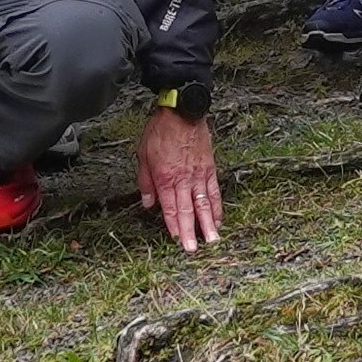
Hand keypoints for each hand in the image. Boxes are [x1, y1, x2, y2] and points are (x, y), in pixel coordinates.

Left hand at [135, 105, 223, 251]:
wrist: (182, 110)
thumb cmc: (161, 131)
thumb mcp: (143, 154)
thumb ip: (146, 181)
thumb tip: (148, 203)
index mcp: (166, 177)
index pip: (170, 208)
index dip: (173, 226)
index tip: (176, 241)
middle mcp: (184, 179)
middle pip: (188, 210)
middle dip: (190, 232)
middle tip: (193, 250)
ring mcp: (199, 174)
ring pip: (204, 204)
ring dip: (208, 224)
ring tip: (212, 240)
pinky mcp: (209, 168)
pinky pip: (214, 191)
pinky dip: (216, 206)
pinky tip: (218, 218)